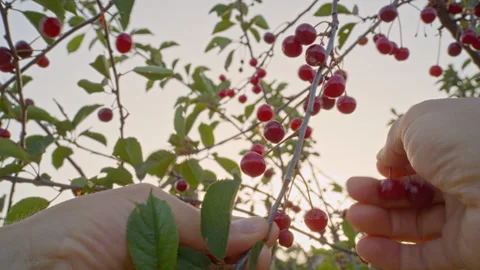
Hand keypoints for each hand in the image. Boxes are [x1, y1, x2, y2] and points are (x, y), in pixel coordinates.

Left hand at [0, 183, 278, 268]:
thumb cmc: (84, 229)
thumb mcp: (148, 209)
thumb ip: (203, 221)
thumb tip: (260, 224)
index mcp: (167, 232)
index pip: (218, 237)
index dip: (246, 240)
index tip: (270, 239)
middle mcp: (169, 261)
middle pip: (220, 264)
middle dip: (246, 262)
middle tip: (263, 260)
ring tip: (254, 266)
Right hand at [346, 98, 479, 269]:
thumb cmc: (464, 142)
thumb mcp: (421, 122)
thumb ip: (396, 138)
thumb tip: (385, 160)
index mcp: (458, 150)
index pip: (419, 164)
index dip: (392, 168)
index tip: (374, 170)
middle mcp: (463, 184)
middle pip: (411, 195)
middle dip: (377, 196)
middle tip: (353, 196)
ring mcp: (465, 221)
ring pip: (413, 227)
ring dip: (378, 224)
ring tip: (354, 218)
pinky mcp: (465, 252)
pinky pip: (423, 258)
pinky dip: (391, 256)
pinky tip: (365, 247)